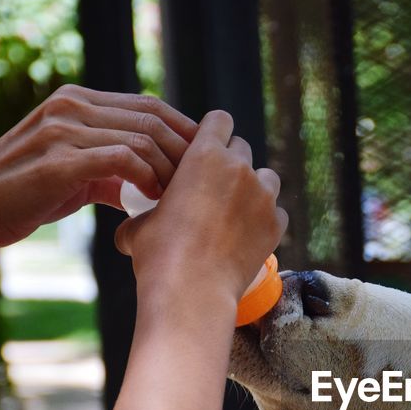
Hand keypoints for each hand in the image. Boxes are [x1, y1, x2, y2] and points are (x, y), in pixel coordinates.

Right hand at [0, 84, 197, 246]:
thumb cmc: (25, 195)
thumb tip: (155, 184)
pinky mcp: (61, 158)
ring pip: (144, 138)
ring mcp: (65, 128)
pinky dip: (147, 179)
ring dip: (171, 170)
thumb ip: (112, 169)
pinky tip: (154, 201)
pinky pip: (124, 159)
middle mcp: (73, 105)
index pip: (150, 106)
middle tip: (207, 184)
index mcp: (78, 101)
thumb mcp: (75, 174)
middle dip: (187, 151)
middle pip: (154, 118)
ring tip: (183, 198)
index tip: (208, 163)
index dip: (184, 132)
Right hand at [115, 110, 287, 304]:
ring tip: (235, 208)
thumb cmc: (159, 254)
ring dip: (254, 186)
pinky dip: (265, 218)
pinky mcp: (276, 224)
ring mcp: (263, 196)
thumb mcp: (138, 225)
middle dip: (231, 161)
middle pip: (243, 147)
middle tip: (215, 185)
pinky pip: (277, 211)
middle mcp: (239, 168)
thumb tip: (133, 223)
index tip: (206, 147)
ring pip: (267, 176)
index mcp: (203, 155)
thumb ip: (144, 212)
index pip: (219, 120)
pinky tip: (247, 233)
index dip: (213, 131)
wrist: (192, 289)